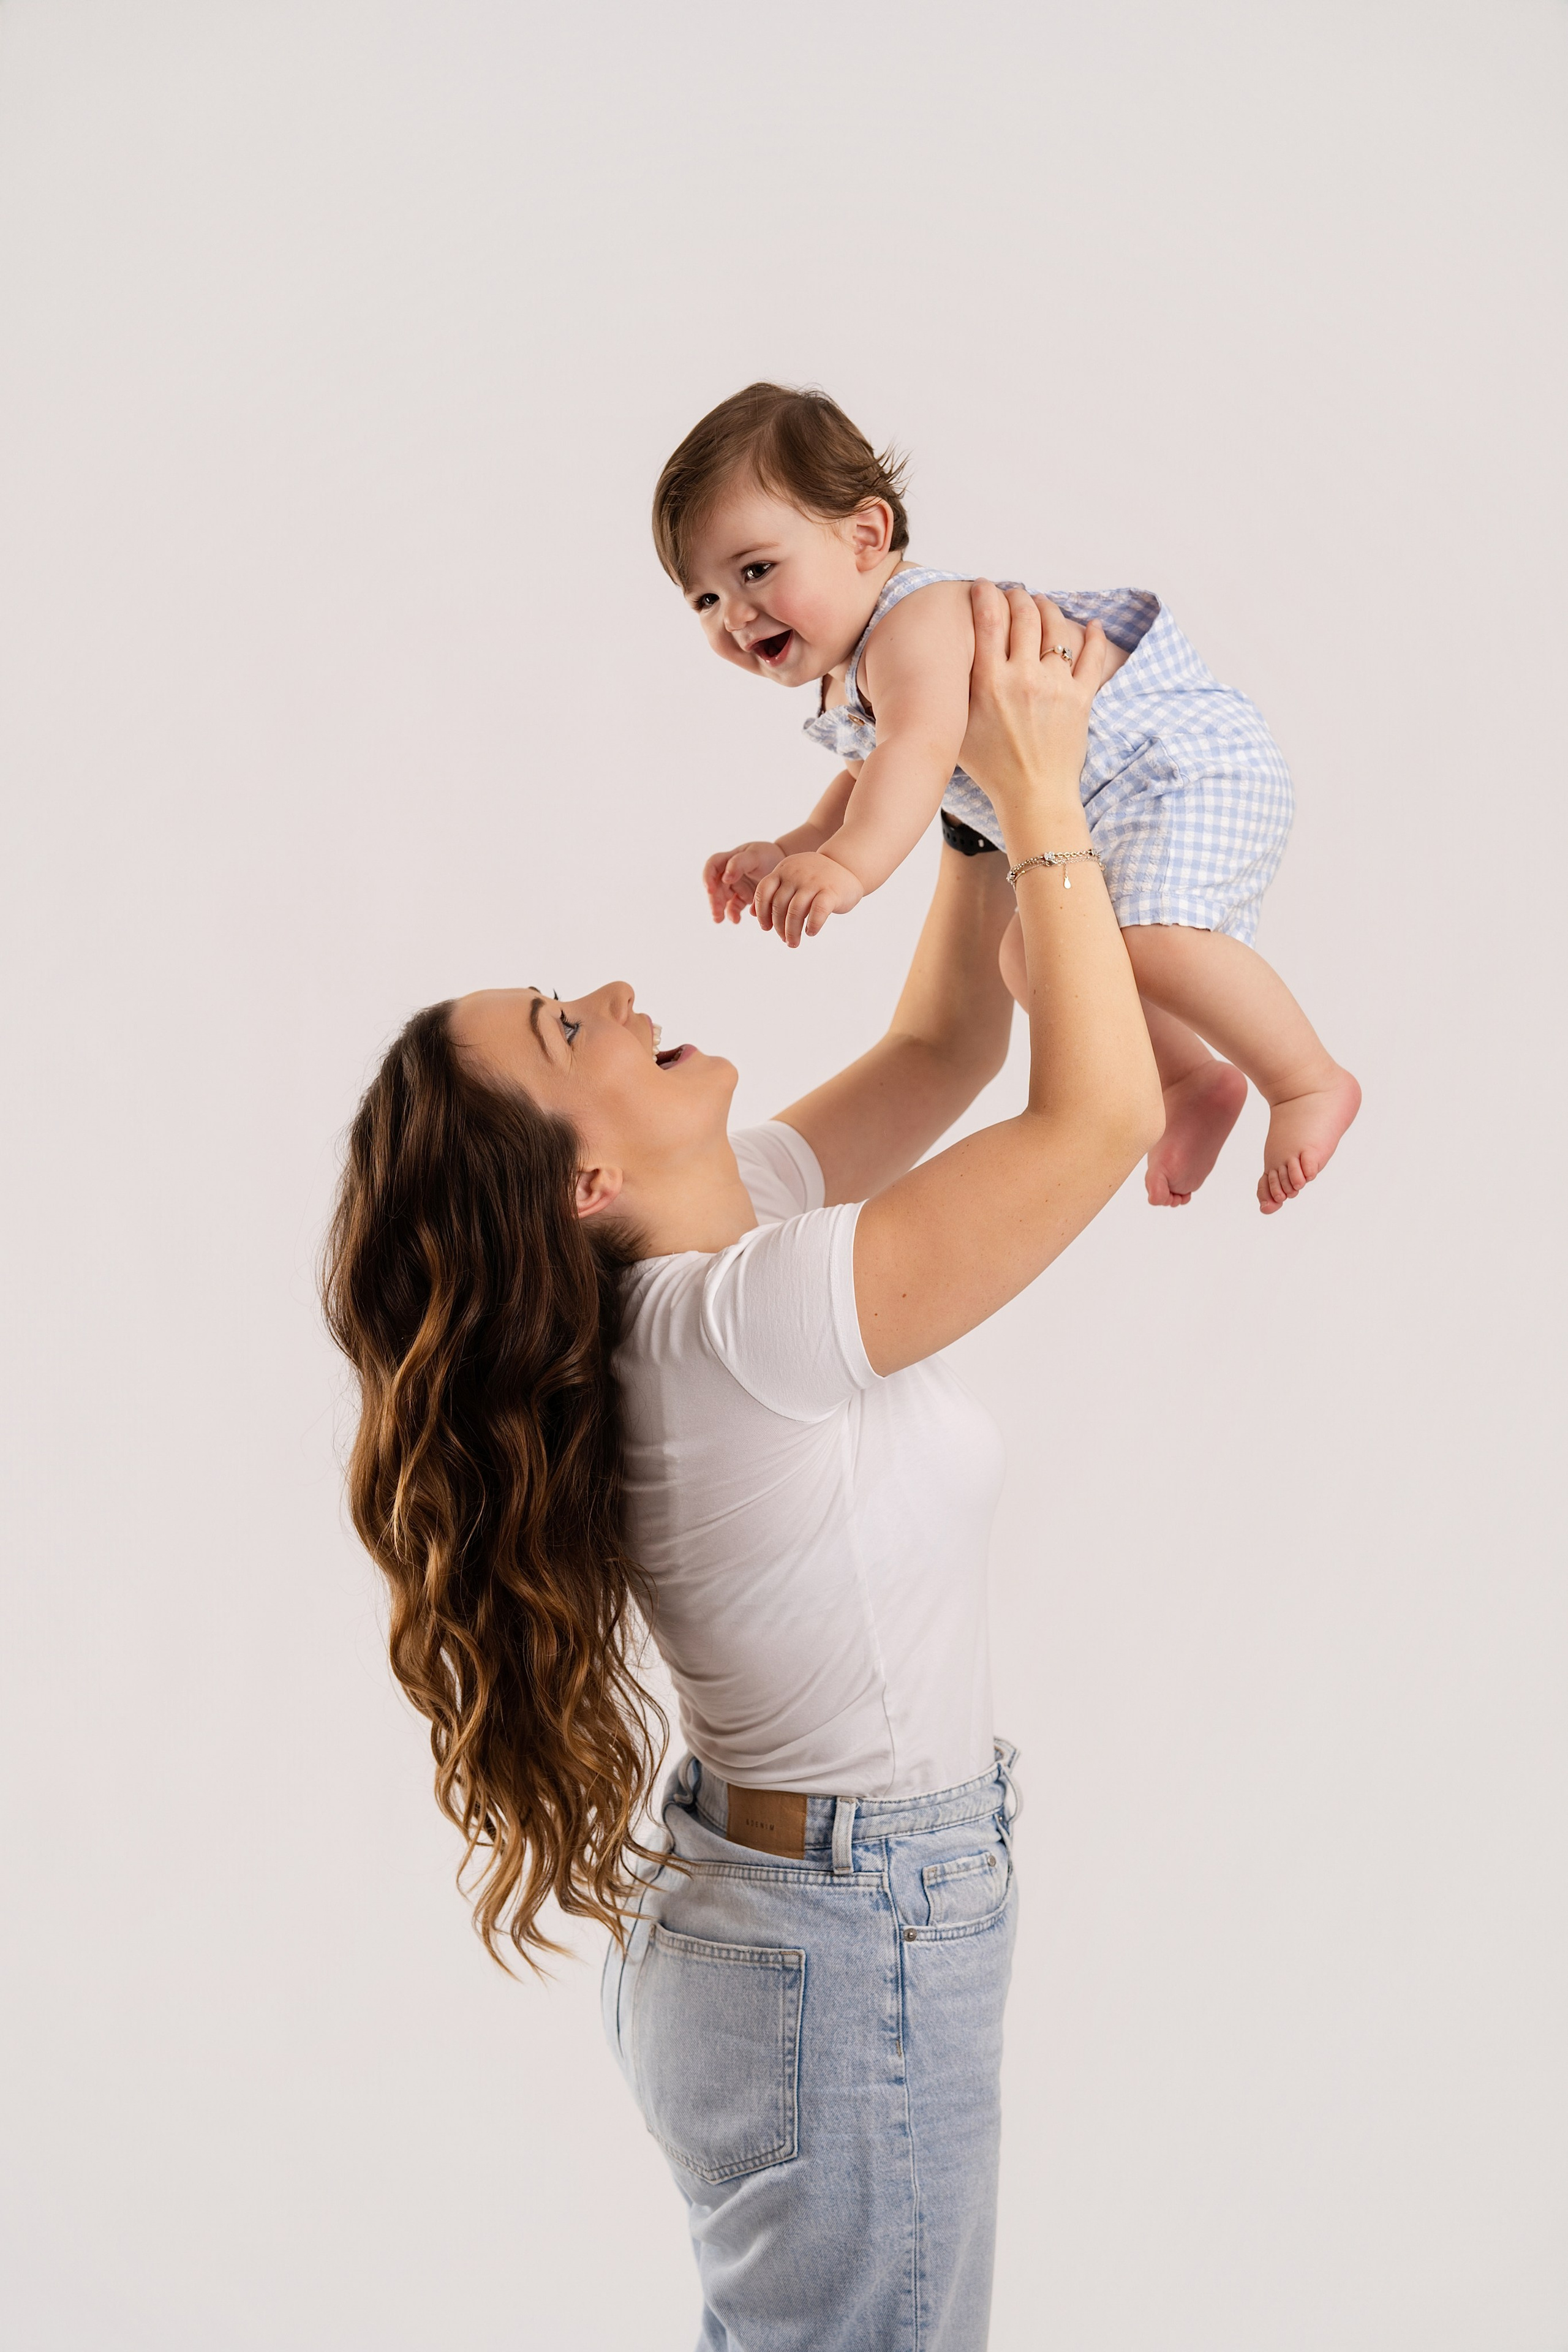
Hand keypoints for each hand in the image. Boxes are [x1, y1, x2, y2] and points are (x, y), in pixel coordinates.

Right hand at [704, 840, 784, 924]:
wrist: (786, 868)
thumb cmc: (769, 856)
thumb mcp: (756, 856)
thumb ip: (739, 863)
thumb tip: (724, 878)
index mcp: (730, 858)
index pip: (712, 865)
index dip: (708, 877)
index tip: (710, 890)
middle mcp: (729, 872)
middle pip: (716, 886)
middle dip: (714, 899)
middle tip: (716, 912)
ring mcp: (735, 885)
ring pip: (722, 898)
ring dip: (718, 909)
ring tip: (719, 919)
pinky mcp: (742, 897)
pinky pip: (734, 907)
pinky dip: (732, 914)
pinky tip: (735, 920)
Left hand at [754, 851, 863, 946]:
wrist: (847, 865)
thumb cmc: (816, 878)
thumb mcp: (791, 878)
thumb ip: (773, 892)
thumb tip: (752, 913)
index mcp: (783, 870)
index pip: (764, 891)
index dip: (762, 912)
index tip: (766, 928)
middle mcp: (796, 874)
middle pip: (779, 905)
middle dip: (778, 927)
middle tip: (784, 939)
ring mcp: (814, 881)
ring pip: (795, 911)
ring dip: (792, 931)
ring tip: (793, 942)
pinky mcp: (831, 891)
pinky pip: (818, 912)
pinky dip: (812, 925)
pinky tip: (811, 932)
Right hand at [957, 585, 1108, 834]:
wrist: (1033, 796)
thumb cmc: (991, 768)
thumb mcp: (959, 728)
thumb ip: (955, 692)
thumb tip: (946, 661)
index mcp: (988, 682)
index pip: (987, 618)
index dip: (986, 594)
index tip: (984, 586)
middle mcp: (1023, 677)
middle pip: (1023, 615)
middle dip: (1017, 596)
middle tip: (1014, 594)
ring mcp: (1055, 686)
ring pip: (1056, 628)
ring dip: (1048, 608)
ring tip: (1042, 604)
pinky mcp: (1081, 698)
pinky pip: (1093, 658)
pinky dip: (1095, 637)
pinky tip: (1094, 625)